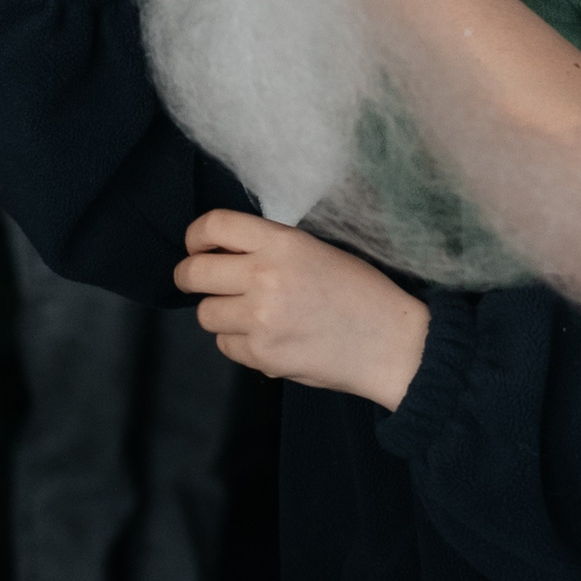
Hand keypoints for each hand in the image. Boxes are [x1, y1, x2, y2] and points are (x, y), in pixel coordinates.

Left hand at [174, 209, 428, 409]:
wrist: (391, 341)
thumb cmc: (360, 291)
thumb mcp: (316, 250)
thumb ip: (270, 247)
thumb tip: (222, 252)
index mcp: (282, 243)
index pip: (214, 225)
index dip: (196, 235)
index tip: (197, 247)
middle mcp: (265, 277)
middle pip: (193, 273)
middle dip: (189, 277)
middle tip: (198, 281)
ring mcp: (261, 319)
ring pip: (205, 314)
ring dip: (219, 313)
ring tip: (248, 314)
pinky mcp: (262, 355)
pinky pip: (226, 345)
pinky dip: (239, 342)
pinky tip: (268, 338)